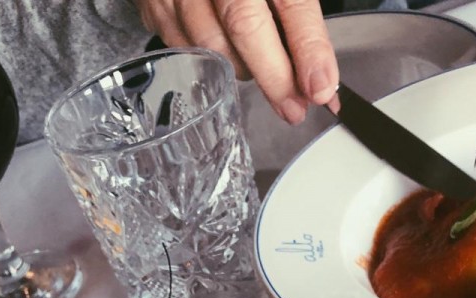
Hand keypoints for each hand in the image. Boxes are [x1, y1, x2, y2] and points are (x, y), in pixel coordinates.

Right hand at [135, 0, 337, 123]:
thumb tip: (318, 72)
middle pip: (244, 25)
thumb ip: (296, 14)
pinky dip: (208, 60)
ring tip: (259, 69)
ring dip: (242, 69)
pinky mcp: (154, 3)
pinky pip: (184, 46)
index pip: (290, 2)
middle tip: (294, 109)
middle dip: (274, 77)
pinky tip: (225, 53)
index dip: (308, 46)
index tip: (322, 86)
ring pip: (212, 44)